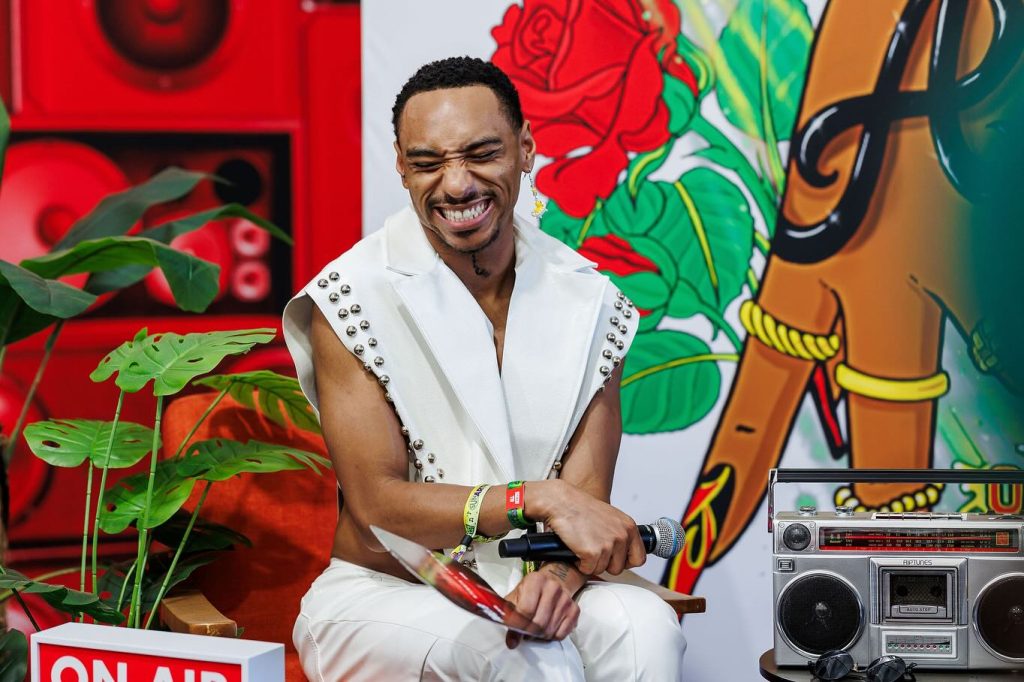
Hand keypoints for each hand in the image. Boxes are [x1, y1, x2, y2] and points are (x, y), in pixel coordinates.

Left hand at [504, 569, 579, 647]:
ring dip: (539, 636)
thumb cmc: (531, 592)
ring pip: (549, 631)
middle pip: (539, 623)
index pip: (526, 610)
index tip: (514, 631)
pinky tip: (546, 628)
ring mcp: (565, 599)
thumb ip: (510, 618)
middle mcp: (553, 588)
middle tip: (524, 633)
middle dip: (529, 633)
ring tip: (534, 629)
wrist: (553, 582)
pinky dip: (551, 637)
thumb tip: (511, 643)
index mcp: (535, 581)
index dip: (518, 625)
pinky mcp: (574, 610)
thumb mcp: (515, 598)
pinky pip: (561, 634)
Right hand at [528, 479, 645, 575]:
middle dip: (604, 564)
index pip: (639, 558)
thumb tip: (620, 552)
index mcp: (628, 527)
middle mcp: (622, 536)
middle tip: (592, 550)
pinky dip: (579, 564)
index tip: (614, 559)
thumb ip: (619, 533)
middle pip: (618, 568)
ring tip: (583, 546)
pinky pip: (588, 570)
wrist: (561, 502)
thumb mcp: (609, 517)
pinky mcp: (593, 553)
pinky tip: (576, 549)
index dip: (625, 562)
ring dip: (590, 563)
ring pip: (602, 570)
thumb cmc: (580, 507)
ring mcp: (608, 545)